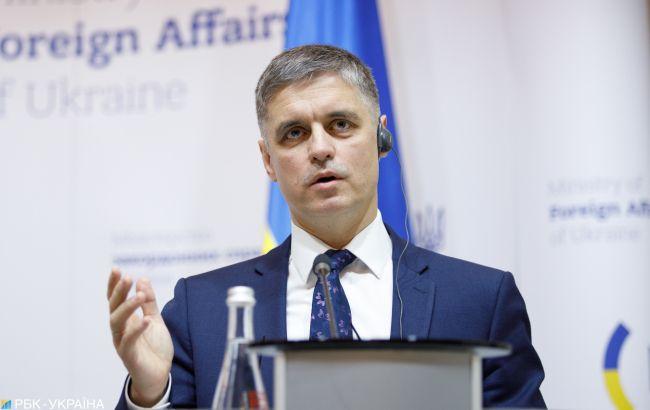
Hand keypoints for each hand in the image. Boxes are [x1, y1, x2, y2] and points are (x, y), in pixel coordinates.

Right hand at [108, 268, 173, 406]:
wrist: (159, 373)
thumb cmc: (154, 346)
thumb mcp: (155, 319)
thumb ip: (149, 302)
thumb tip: (142, 279)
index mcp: (125, 320)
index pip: (115, 299)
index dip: (114, 285)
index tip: (116, 269)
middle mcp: (120, 329)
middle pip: (113, 307)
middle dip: (118, 292)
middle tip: (127, 277)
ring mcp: (122, 342)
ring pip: (116, 322)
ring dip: (127, 307)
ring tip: (139, 296)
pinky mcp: (128, 355)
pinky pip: (128, 341)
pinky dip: (137, 330)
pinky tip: (146, 320)